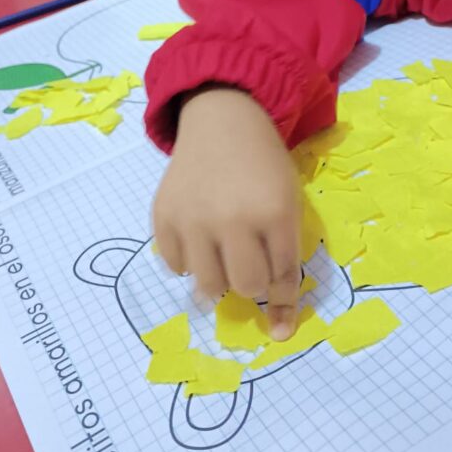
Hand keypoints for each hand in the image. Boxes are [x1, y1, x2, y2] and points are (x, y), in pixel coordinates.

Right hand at [153, 86, 300, 339]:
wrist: (222, 120)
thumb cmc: (263, 164)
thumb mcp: (288, 203)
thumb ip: (286, 258)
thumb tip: (277, 332)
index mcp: (274, 212)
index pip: (282, 276)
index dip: (283, 298)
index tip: (280, 322)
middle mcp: (232, 218)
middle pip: (246, 286)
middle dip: (251, 280)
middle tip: (249, 257)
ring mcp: (194, 218)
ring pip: (208, 286)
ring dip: (219, 275)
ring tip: (222, 248)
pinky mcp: (163, 216)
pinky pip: (175, 266)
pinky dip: (188, 260)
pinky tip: (197, 235)